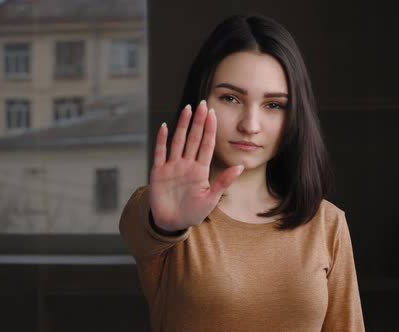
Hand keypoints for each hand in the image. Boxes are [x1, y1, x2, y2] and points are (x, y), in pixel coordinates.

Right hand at [149, 100, 243, 231]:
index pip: (206, 145)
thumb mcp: (211, 198)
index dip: (209, 129)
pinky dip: (161, 140)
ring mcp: (172, 166)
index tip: (213, 114)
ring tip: (186, 109)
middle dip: (198, 121)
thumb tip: (240, 166)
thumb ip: (224, 181)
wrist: (172, 223)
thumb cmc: (193, 212)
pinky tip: (164, 126)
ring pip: (178, 141)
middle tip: (202, 104)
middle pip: (193, 138)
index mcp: (200, 170)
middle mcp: (186, 164)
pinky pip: (160, 152)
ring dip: (182, 125)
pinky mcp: (158, 172)